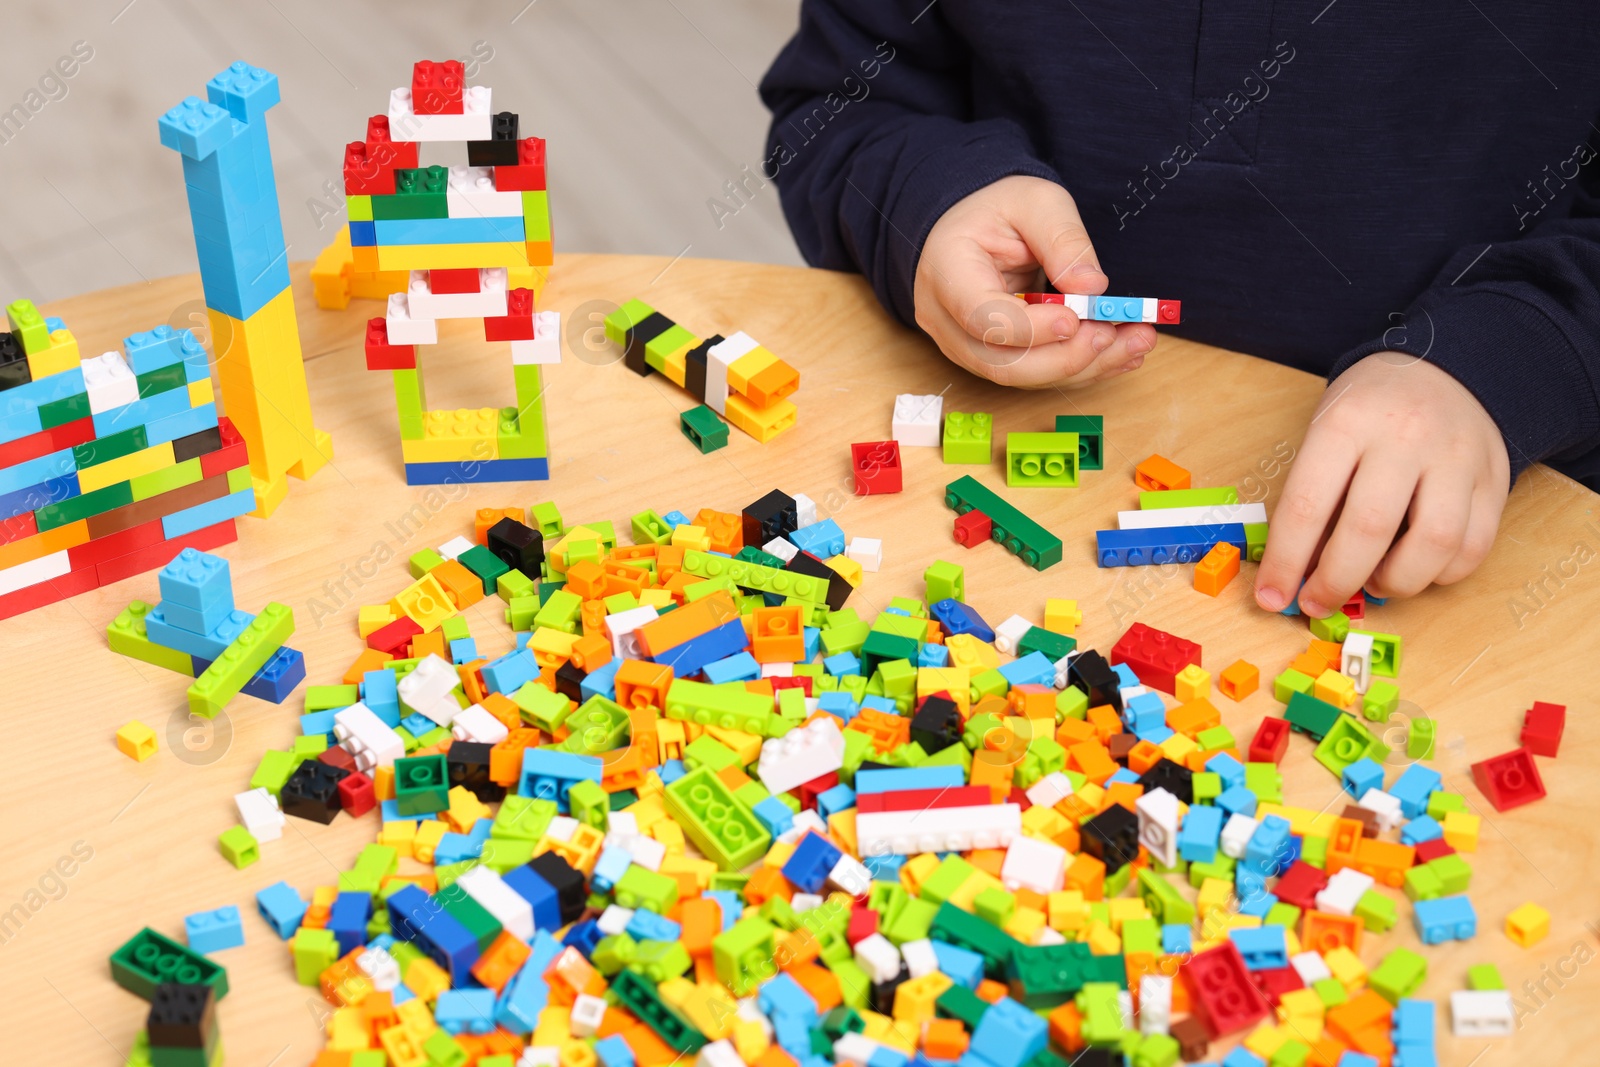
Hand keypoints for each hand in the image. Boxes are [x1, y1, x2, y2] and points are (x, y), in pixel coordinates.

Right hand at [912, 175, 1156, 387]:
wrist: (974, 226)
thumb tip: (1092, 287)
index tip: (1075, 318)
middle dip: (1066, 358)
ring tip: (1136, 341)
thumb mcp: (1035, 201)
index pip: (981, 317)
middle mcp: (947, 321)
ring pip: (1023, 377)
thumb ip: (1063, 239)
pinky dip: (1082, 367)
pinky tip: (1121, 352)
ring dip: (1085, 366)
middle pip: (1002, 364)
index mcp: (947, 272)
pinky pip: (1036, 373)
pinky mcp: (993, 358)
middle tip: (1115, 335)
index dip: (1030, 328)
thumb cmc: (998, 210)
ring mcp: (966, 346)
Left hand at [1256, 353, 1510, 615]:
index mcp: (1348, 423)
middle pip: (1370, 530)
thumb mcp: (1326, 432)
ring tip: (1374, 581)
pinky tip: (1416, 567)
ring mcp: (1458, 458)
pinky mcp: (1496, 480)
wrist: (1445, 368)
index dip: (1286, 562)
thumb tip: (1297, 570)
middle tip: (1318, 602)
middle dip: (1336, 582)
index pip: (1307, 505)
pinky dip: (1441, 574)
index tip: (1272, 597)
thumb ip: (1314, 495)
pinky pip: (1473, 547)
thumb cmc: (1369, 410)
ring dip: (1396, 583)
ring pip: (1434, 545)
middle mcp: (1406, 437)